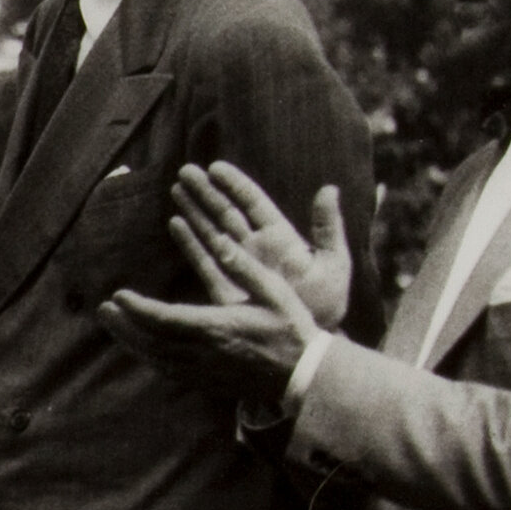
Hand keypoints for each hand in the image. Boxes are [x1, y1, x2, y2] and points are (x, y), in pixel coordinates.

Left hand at [98, 201, 328, 403]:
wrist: (304, 376)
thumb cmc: (292, 329)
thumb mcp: (275, 291)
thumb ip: (245, 267)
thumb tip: (220, 242)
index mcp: (217, 328)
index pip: (164, 319)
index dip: (137, 308)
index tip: (118, 295)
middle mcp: (203, 353)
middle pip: (151, 341)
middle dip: (124, 325)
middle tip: (103, 309)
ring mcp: (203, 371)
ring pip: (155, 358)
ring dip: (131, 341)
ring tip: (113, 325)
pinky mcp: (206, 382)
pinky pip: (168, 371)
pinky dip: (148, 357)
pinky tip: (140, 347)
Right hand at [171, 165, 353, 334]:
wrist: (311, 342)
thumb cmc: (326, 304)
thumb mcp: (334, 264)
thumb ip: (328, 228)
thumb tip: (329, 190)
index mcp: (281, 237)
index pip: (253, 203)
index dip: (235, 184)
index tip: (215, 167)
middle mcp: (257, 247)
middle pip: (227, 212)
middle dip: (206, 191)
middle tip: (185, 171)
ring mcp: (241, 265)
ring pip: (213, 231)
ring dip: (195, 211)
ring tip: (176, 189)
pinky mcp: (227, 285)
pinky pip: (205, 258)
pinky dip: (191, 241)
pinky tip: (176, 224)